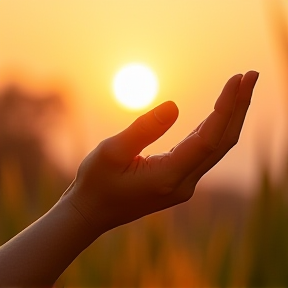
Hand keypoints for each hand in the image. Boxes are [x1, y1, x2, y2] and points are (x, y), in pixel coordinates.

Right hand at [63, 71, 258, 233]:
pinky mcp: (178, 180)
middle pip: (222, 143)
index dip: (226, 108)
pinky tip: (217, 113)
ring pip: (216, 148)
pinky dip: (213, 130)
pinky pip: (203, 153)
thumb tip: (174, 106)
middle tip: (250, 76)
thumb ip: (144, 129)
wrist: (92, 211)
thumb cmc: (96, 182)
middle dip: (238, 108)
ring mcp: (183, 184)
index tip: (238, 79)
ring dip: (229, 118)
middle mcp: (183, 184)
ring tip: (239, 89)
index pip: (209, 139)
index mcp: (168, 178)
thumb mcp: (111, 152)